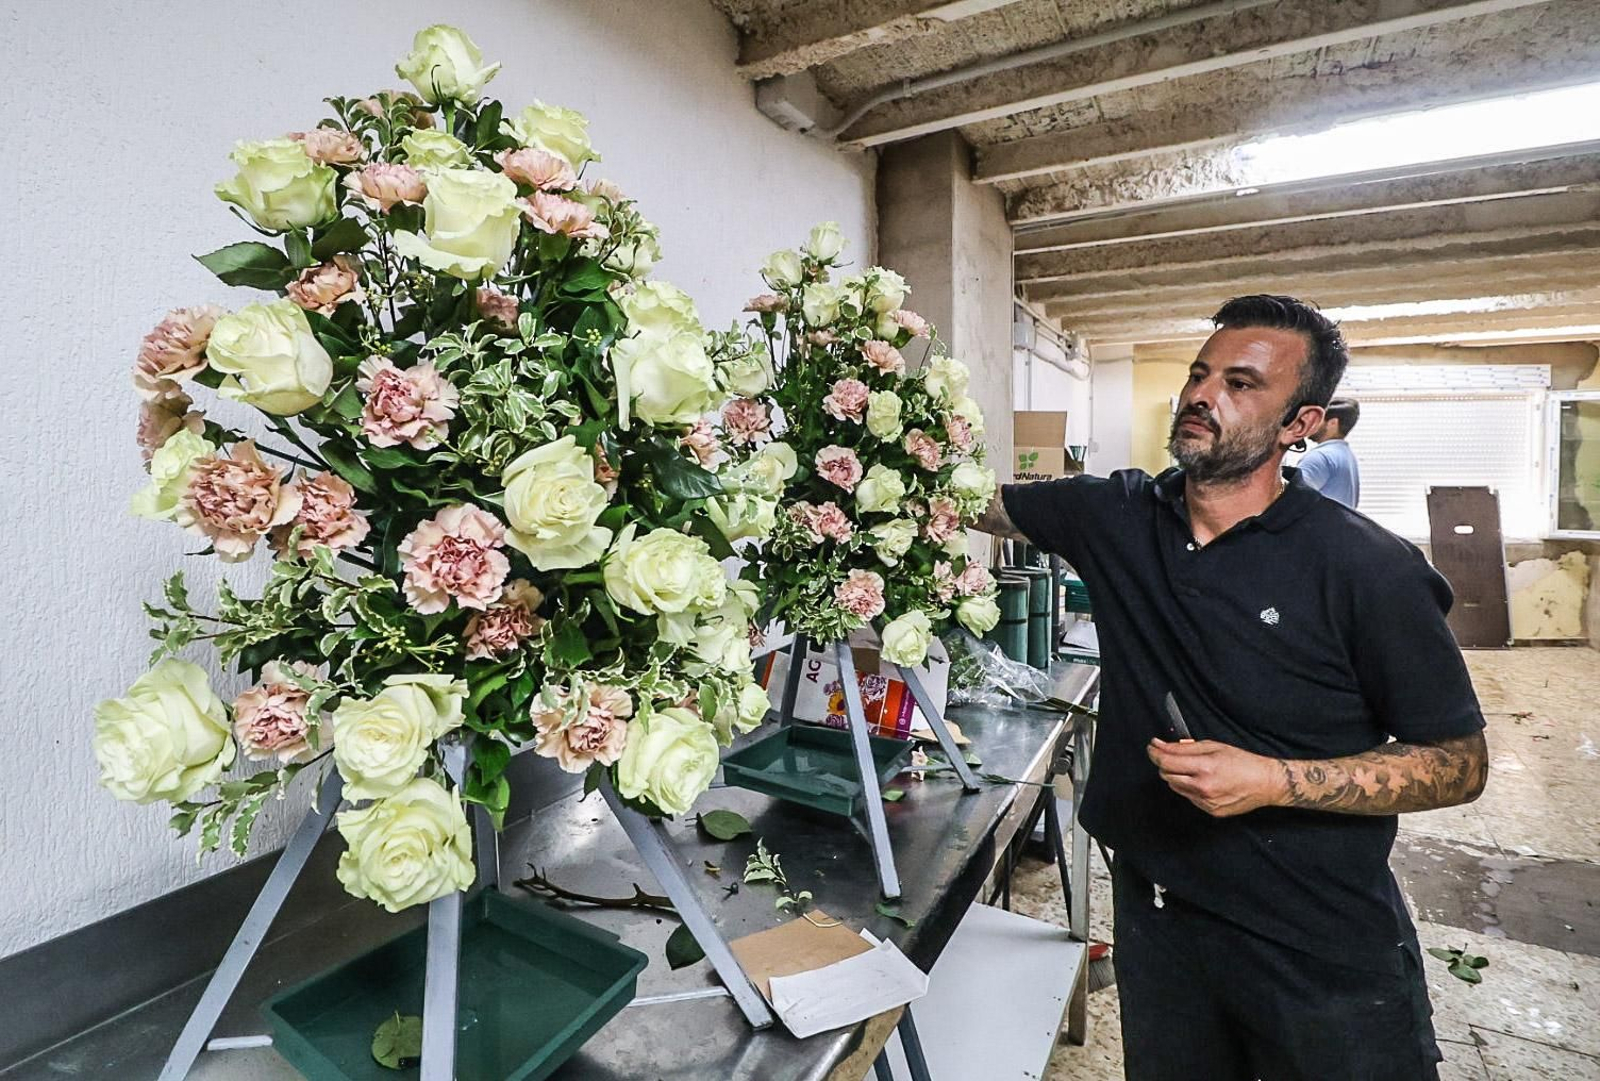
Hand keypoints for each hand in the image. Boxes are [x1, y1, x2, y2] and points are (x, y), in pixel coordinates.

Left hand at [1147, 739, 1287, 817]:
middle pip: (1166, 775)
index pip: (1166, 761)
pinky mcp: (1210, 811)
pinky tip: (1205, 782)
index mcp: (1204, 767)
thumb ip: (1184, 747)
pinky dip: (1190, 788)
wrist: (1266, 783)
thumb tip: (1160, 745)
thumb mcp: (1213, 746)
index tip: (1152, 747)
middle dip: (1166, 764)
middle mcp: (1203, 787)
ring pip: (1176, 787)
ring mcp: (1206, 802)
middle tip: (1174, 756)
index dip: (1155, 753)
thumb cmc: (1243, 762)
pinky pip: (1189, 797)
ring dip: (1178, 776)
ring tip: (1196, 769)